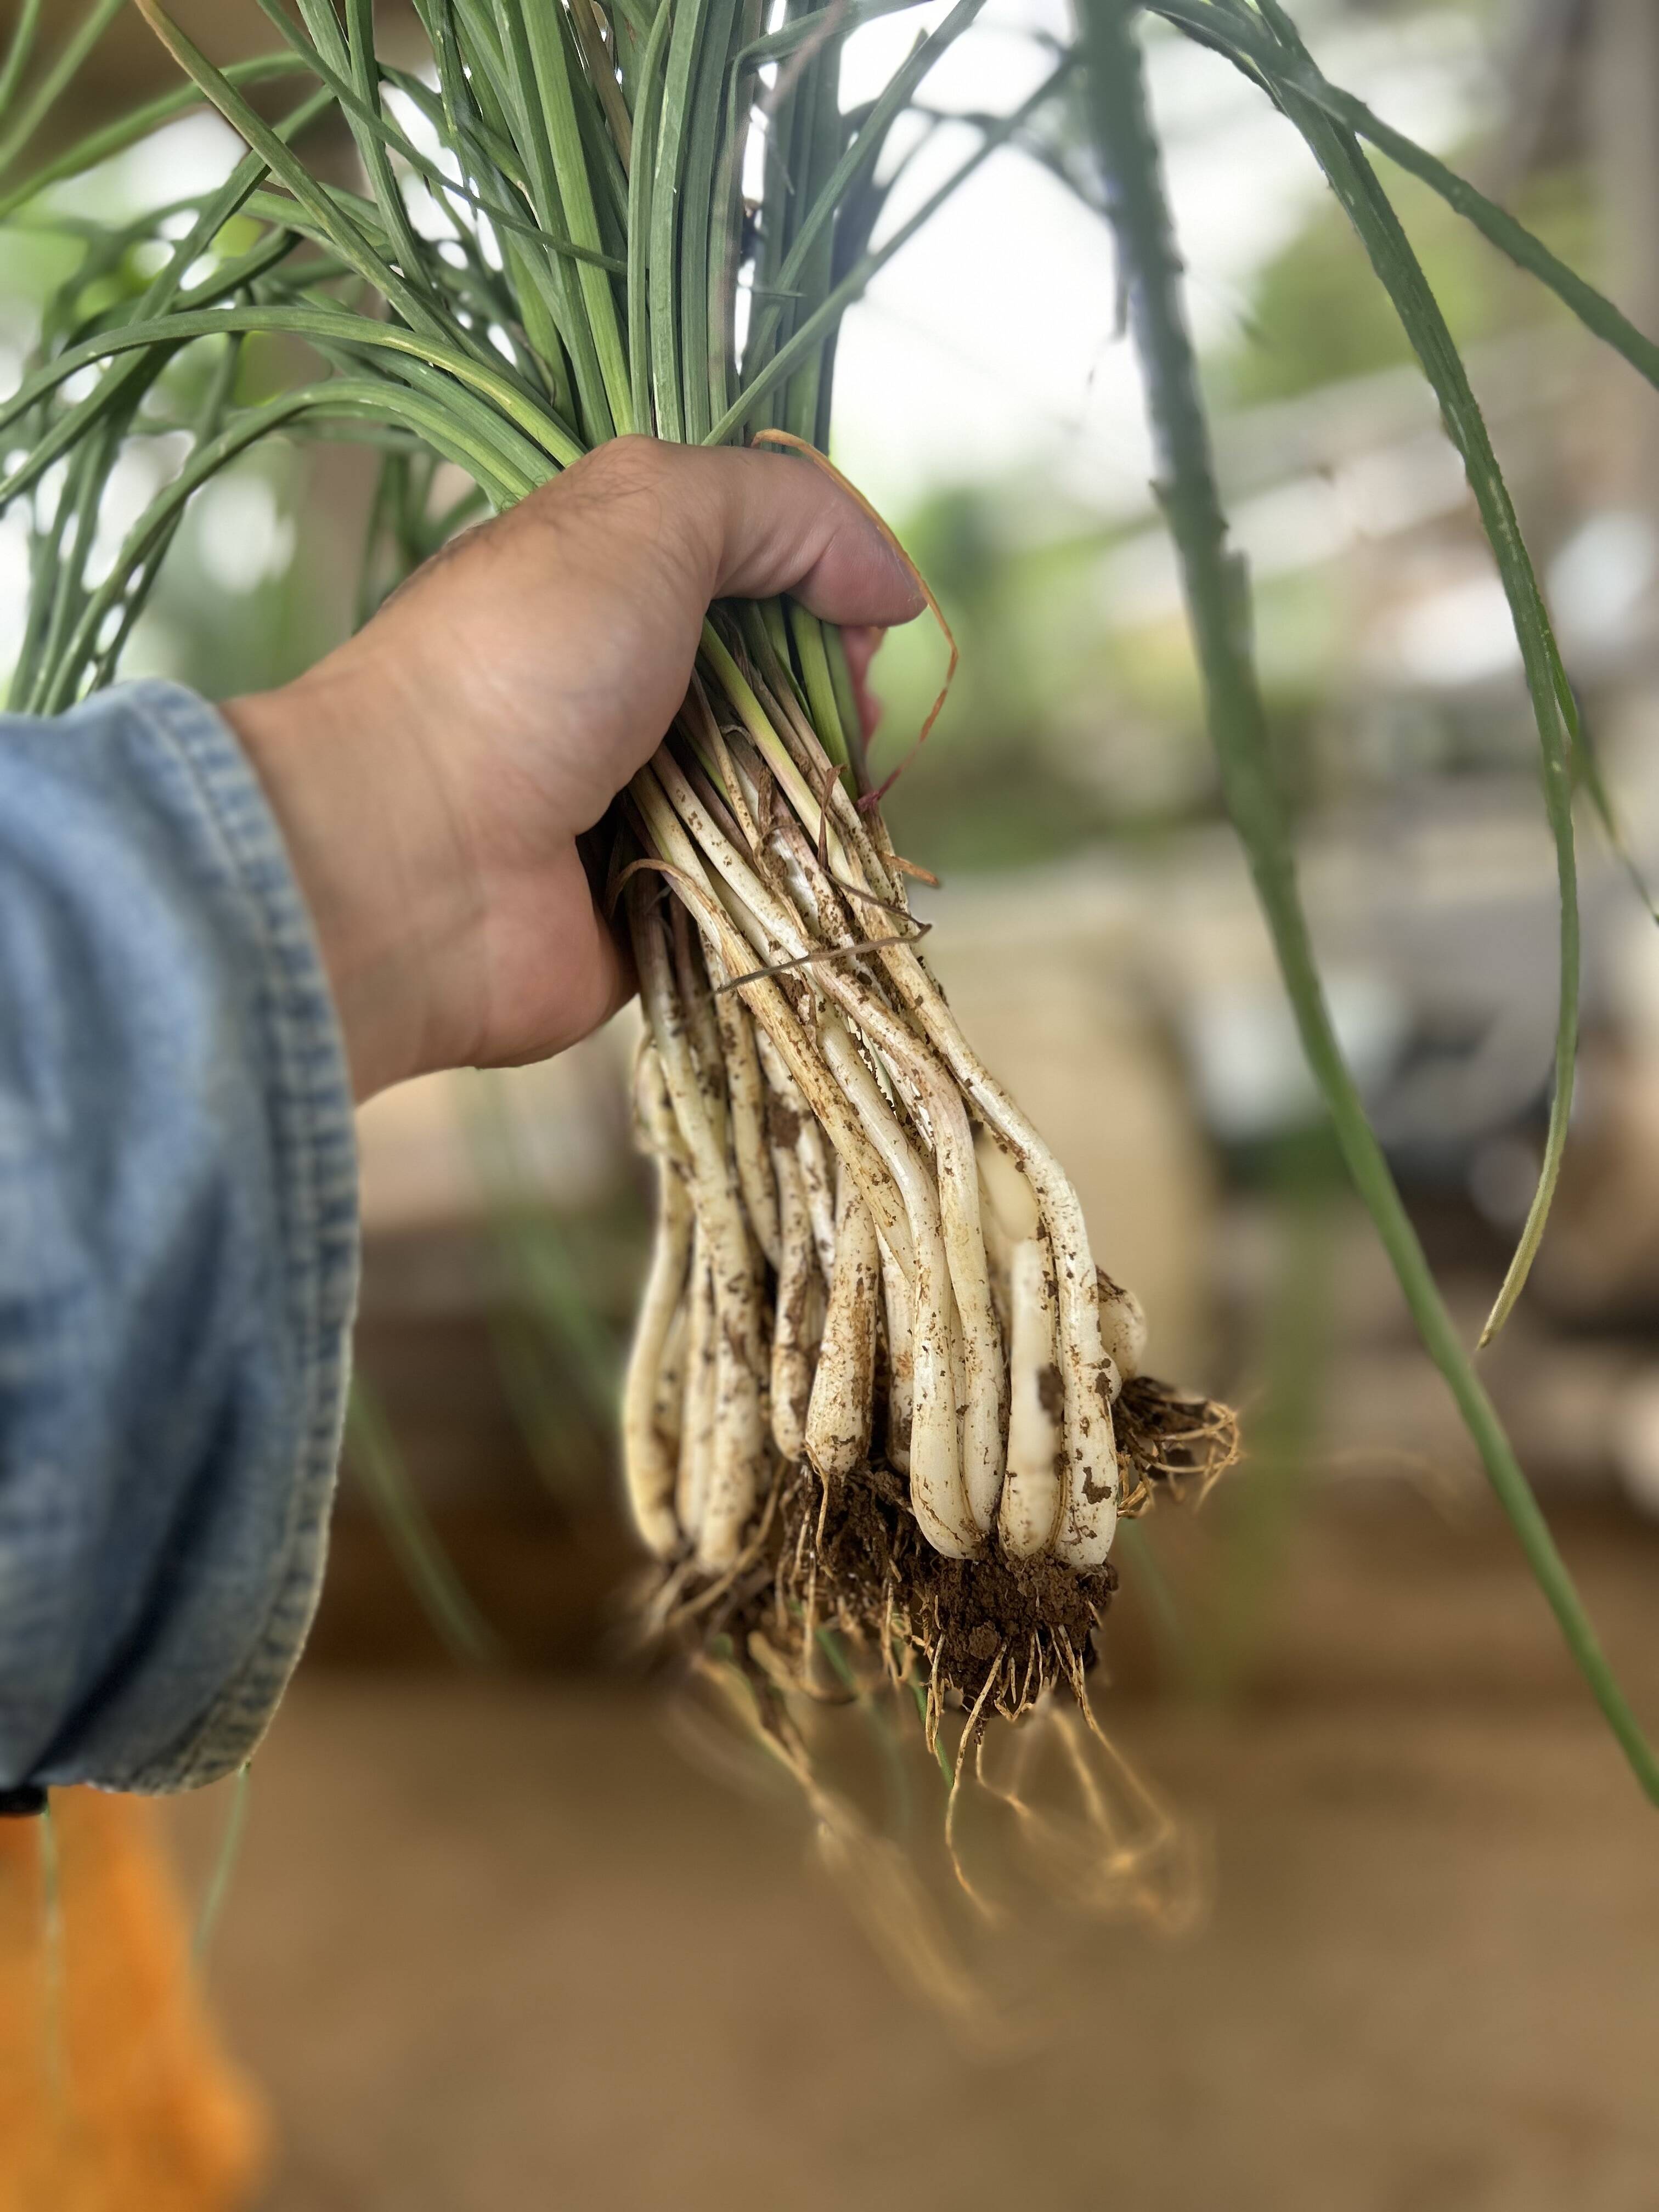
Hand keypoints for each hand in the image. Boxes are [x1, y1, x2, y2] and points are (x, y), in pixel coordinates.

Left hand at [225, 437, 921, 1100]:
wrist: (413, 860)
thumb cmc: (515, 666)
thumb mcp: (647, 511)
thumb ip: (781, 509)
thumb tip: (892, 584)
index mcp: (612, 584)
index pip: (759, 571)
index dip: (827, 587)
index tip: (858, 616)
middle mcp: (625, 690)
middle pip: (787, 684)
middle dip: (841, 698)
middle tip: (848, 716)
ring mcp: (642, 806)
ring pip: (786, 793)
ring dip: (827, 794)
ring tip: (831, 796)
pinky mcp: (657, 909)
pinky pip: (762, 896)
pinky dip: (799, 886)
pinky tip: (816, 872)